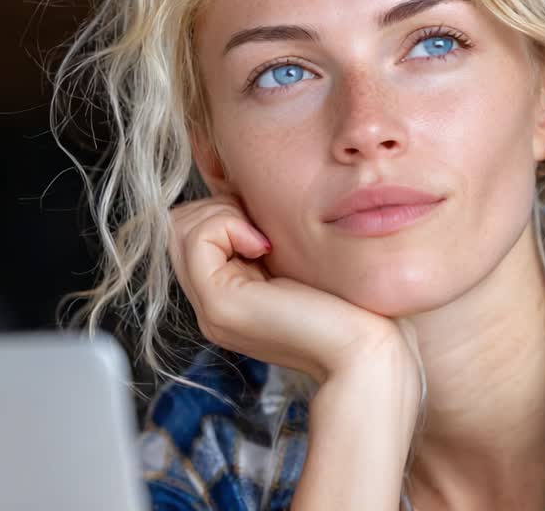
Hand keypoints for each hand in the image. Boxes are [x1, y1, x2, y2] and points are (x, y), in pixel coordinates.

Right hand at [168, 194, 418, 384]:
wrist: (366, 350)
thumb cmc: (351, 306)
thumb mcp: (298, 263)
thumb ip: (267, 240)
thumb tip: (247, 195)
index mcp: (228, 297)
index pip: (190, 232)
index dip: (224, 210)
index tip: (267, 224)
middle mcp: (211, 306)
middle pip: (178, 227)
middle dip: (218, 206)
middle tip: (262, 227)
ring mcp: (210, 309)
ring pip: (180, 228)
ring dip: (222, 213)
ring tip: (263, 237)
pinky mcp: (219, 306)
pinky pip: (198, 240)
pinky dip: (227, 225)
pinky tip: (264, 246)